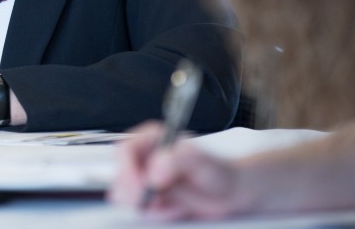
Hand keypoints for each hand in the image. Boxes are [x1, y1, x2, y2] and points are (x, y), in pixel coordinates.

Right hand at [107, 121, 245, 219]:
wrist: (232, 194)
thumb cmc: (219, 173)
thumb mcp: (202, 162)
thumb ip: (178, 160)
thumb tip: (155, 170)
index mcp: (153, 138)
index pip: (125, 151)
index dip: (129, 171)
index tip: (144, 188)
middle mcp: (145, 157)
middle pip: (122, 177)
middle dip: (140, 195)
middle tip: (161, 203)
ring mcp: (146, 179)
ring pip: (129, 197)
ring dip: (150, 208)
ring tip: (176, 206)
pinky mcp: (150, 199)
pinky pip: (142, 211)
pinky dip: (156, 215)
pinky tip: (175, 210)